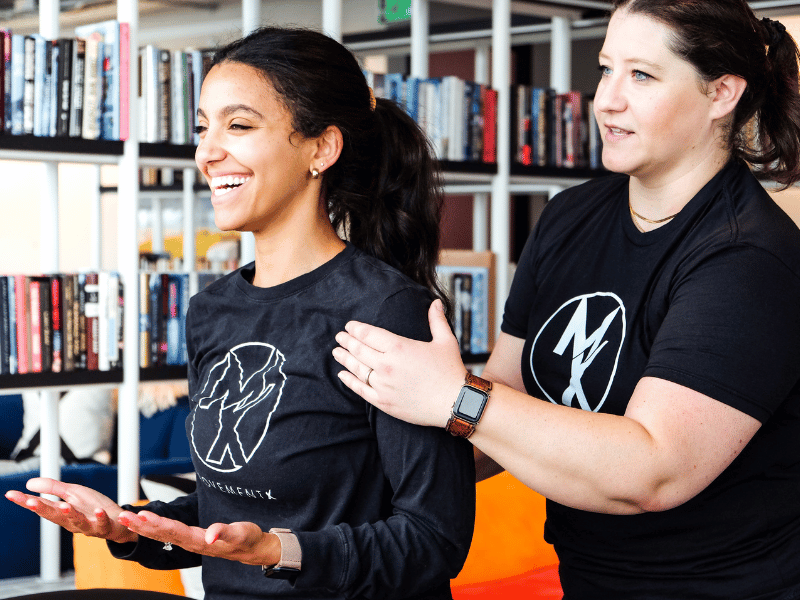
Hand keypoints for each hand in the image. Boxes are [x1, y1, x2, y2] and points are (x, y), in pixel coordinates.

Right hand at [5, 477, 134, 543]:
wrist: (118, 521)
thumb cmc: (93, 507)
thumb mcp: (73, 493)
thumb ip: (53, 488)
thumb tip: (29, 484)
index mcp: (62, 512)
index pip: (41, 506)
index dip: (25, 501)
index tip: (10, 494)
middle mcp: (71, 521)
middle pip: (54, 515)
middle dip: (42, 508)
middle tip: (29, 501)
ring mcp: (87, 525)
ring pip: (76, 521)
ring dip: (70, 514)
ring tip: (65, 505)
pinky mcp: (104, 527)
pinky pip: (102, 523)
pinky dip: (100, 518)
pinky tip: (99, 510)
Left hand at [118, 511, 280, 565]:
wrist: (251, 549)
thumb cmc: (246, 540)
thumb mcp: (240, 534)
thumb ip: (225, 532)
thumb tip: (211, 534)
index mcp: (199, 541)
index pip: (173, 531)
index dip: (157, 523)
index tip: (141, 515)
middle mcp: (191, 542)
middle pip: (162, 533)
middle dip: (141, 525)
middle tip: (124, 516)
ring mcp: (190, 541)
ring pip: (162, 534)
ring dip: (144, 526)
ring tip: (127, 519)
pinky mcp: (191, 538)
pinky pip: (169, 532)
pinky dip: (154, 527)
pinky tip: (144, 523)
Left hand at [333, 299, 465, 427]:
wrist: (455, 403)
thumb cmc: (451, 370)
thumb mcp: (445, 341)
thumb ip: (437, 320)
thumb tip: (435, 302)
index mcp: (399, 347)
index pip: (368, 334)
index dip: (356, 328)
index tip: (349, 326)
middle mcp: (387, 365)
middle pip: (359, 350)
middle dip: (346, 341)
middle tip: (338, 337)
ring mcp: (383, 384)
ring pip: (357, 369)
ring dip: (344, 358)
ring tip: (336, 352)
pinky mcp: (384, 401)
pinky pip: (360, 389)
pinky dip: (349, 381)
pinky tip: (342, 374)